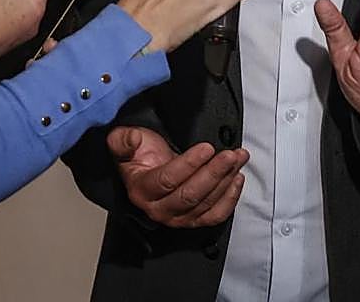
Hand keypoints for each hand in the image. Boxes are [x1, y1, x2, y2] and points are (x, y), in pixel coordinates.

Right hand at [107, 126, 247, 227]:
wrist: (148, 168)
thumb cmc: (140, 154)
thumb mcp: (124, 140)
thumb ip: (123, 139)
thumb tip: (130, 138)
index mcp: (141, 190)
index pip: (167, 180)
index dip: (189, 164)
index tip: (207, 148)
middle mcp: (159, 209)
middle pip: (190, 195)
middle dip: (213, 173)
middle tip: (229, 155)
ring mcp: (178, 218)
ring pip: (205, 204)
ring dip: (225, 180)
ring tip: (237, 159)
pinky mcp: (194, 220)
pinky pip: (215, 216)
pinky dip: (230, 199)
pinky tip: (237, 179)